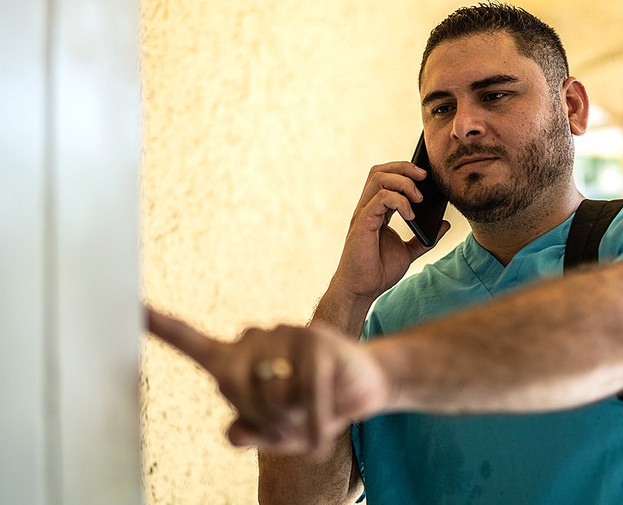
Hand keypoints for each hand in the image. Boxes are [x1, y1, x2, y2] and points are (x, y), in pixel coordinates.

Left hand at [146, 308, 389, 457]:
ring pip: (270, 392)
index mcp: (239, 357)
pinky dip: (314, 426)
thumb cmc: (313, 408)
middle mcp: (259, 337)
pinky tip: (321, 441)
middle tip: (287, 429)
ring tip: (311, 419)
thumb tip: (233, 431)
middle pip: (232, 386)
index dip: (161, 327)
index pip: (192, 342)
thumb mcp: (278, 433)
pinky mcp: (318, 343)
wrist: (365, 389)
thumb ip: (252, 433)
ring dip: (291, 422)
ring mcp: (289, 333)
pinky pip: (306, 395)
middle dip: (259, 418)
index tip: (132, 307)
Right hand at [331, 162, 449, 300]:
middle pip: (380, 171)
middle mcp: (367, 208)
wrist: (362, 290)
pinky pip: (380, 199)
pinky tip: (411, 215)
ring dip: (403, 182)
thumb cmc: (379, 271)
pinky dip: (399, 201)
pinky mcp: (362, 224)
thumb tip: (443, 224)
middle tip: (424, 176)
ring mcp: (363, 214)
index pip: (386, 177)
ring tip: (419, 198)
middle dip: (404, 167)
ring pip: (378, 178)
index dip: (405, 170)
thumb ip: (424, 238)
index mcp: (376, 211)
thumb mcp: (409, 252)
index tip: (426, 176)